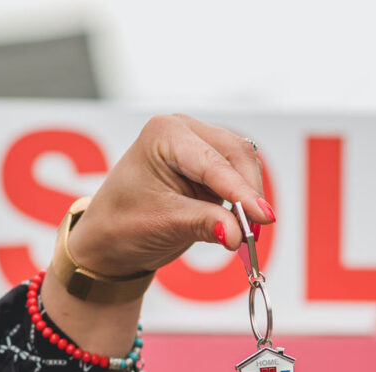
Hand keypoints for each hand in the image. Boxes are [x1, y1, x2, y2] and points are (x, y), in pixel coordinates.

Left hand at [41, 114, 272, 355]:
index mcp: (164, 134)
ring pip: (244, 164)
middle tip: (256, 231)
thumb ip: (203, 224)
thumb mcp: (163, 224)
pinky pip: (240, 176)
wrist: (110, 237)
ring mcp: (199, 144)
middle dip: (249, 193)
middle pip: (236, 154)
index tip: (264, 217)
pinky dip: (245, 199)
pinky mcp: (211, 164)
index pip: (213, 162)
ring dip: (249, 196)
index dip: (241, 191)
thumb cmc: (122, 225)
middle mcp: (184, 131)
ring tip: (246, 231)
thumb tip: (238, 234)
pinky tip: (241, 222)